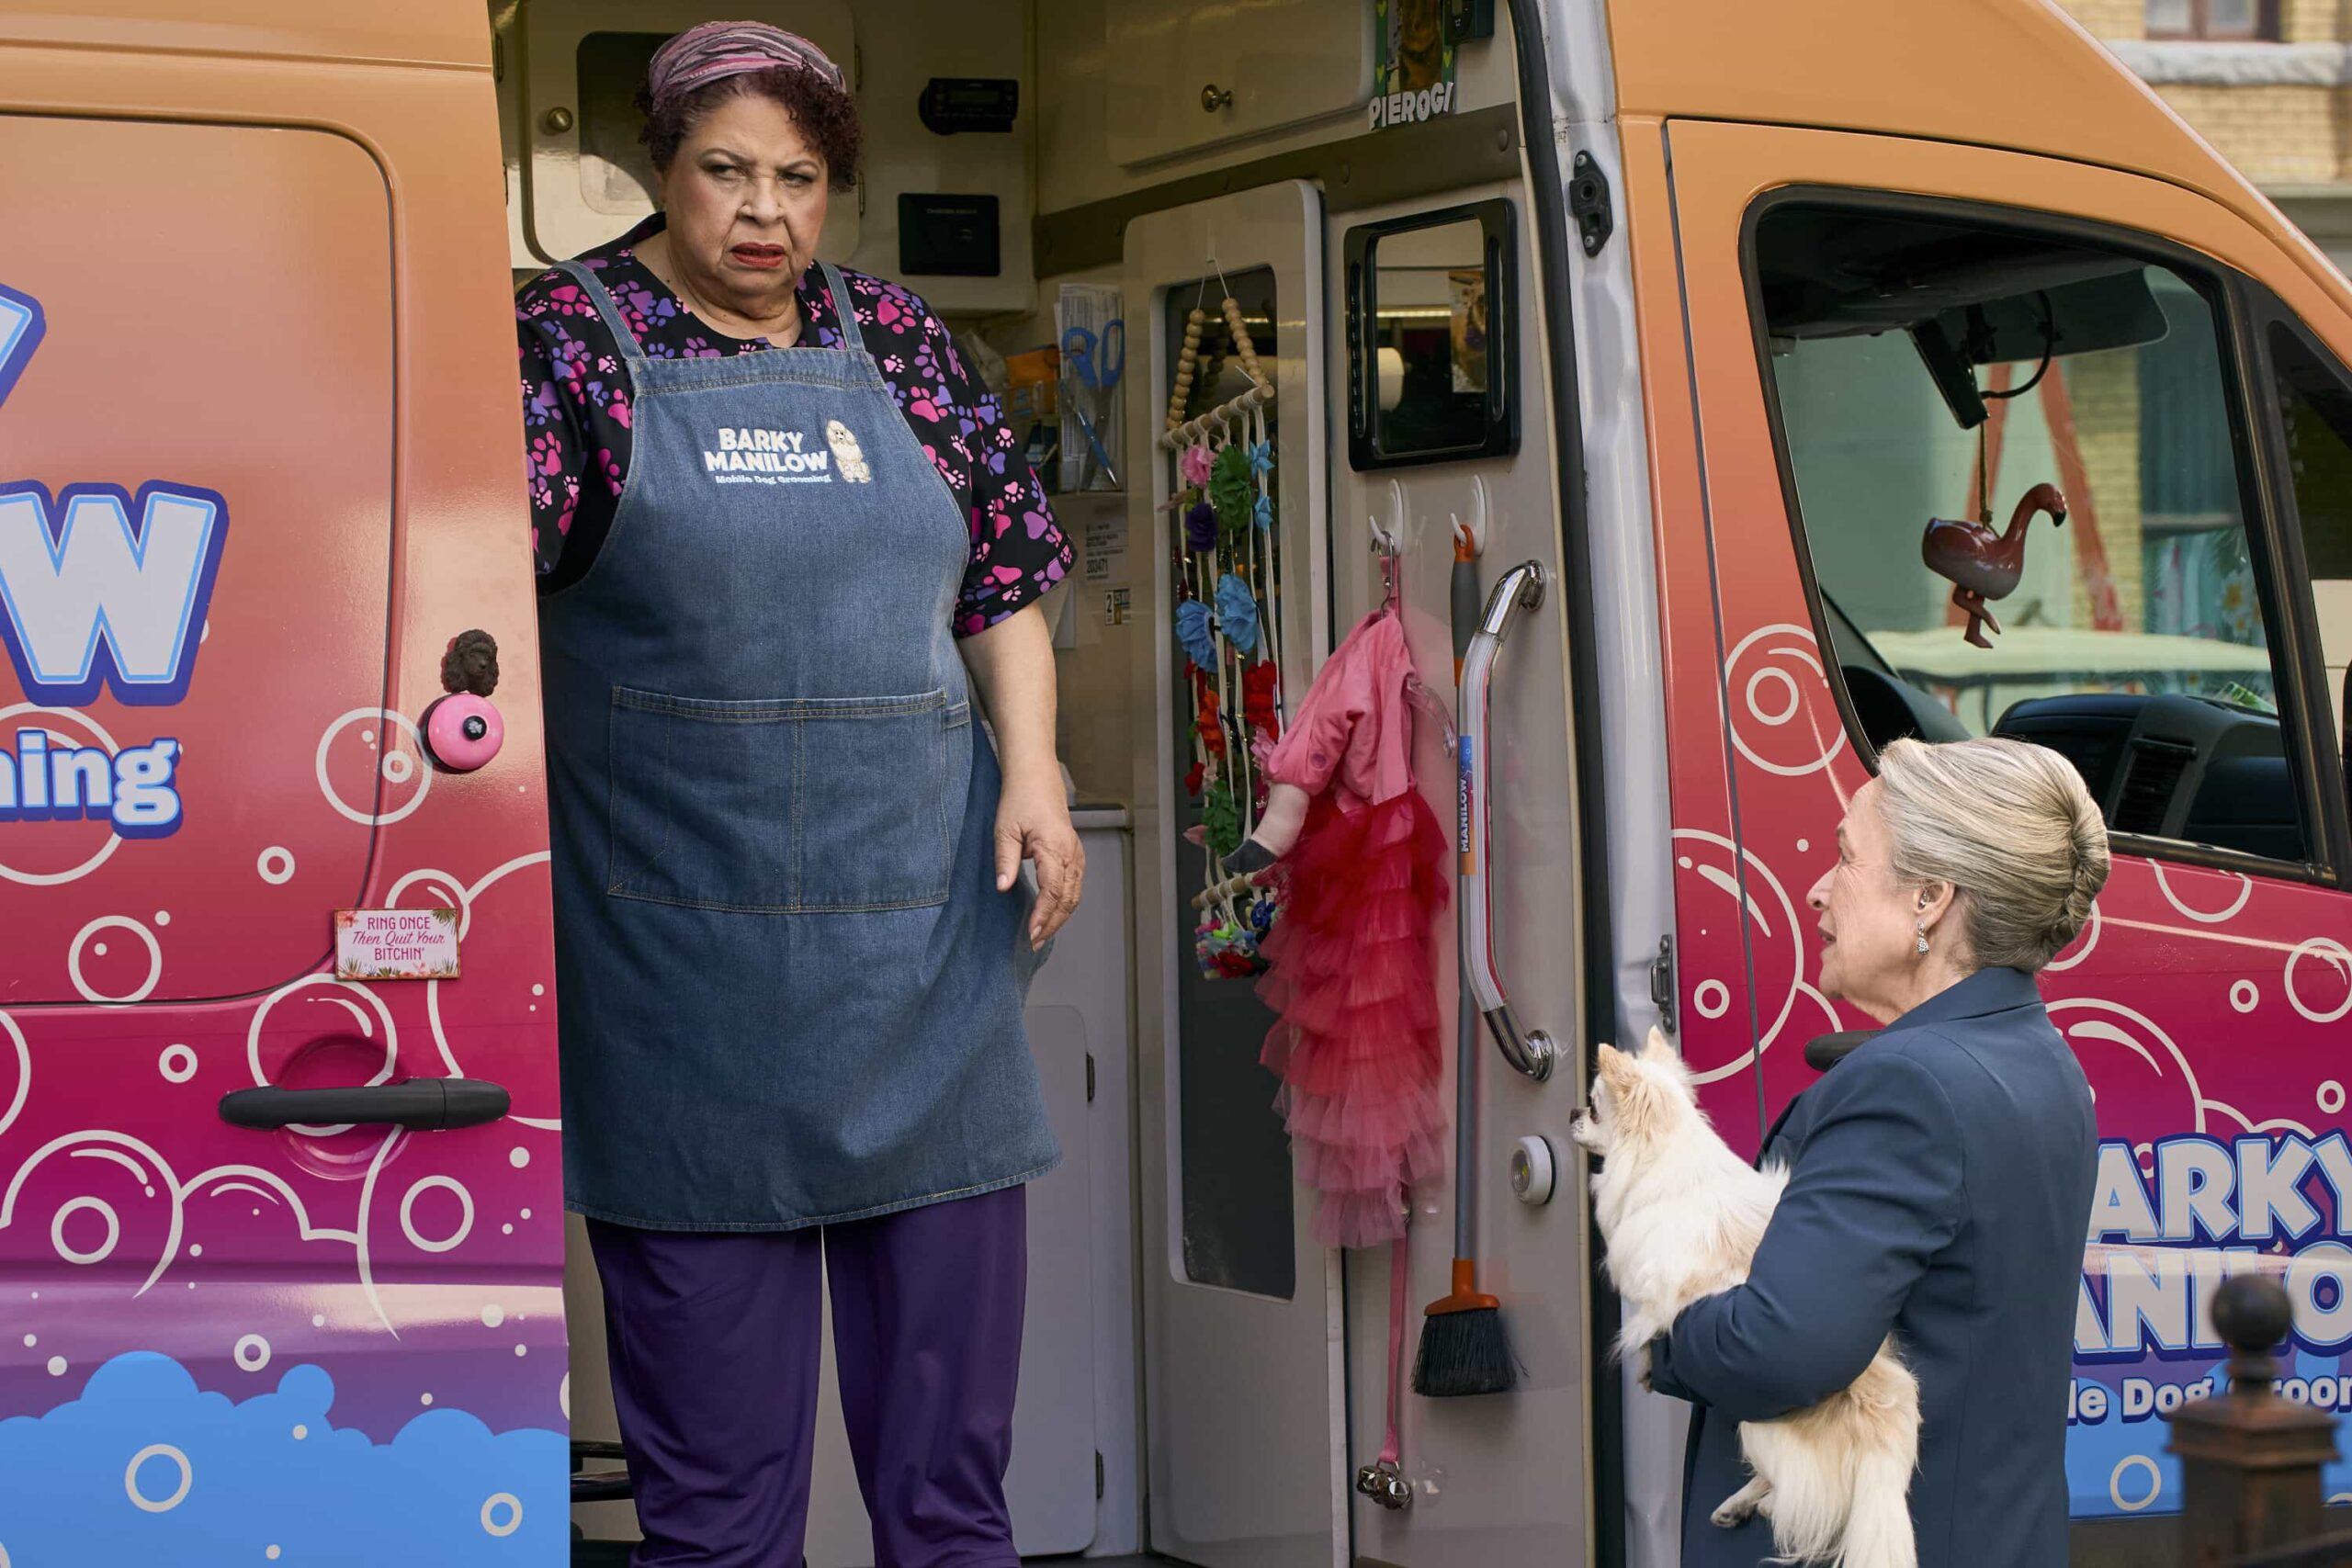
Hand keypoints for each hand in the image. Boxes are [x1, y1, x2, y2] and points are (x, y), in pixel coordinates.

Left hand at [995, 773, 1083, 949]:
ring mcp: (1076, 854)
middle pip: (1068, 899)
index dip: (1043, 916)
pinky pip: (1074, 886)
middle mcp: (1071, 853)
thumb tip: (1003, 887)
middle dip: (1052, 924)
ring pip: (1074, 895)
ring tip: (1041, 935)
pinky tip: (1052, 915)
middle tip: (1034, 943)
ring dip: (1059, 918)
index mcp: (1054, 847)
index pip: (1053, 891)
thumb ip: (1005, 860)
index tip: (1031, 933)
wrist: (1036, 779)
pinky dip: (1065, 905)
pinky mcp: (1074, 854)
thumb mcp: (1004, 829)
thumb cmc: (1020, 800)